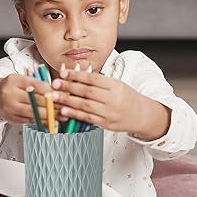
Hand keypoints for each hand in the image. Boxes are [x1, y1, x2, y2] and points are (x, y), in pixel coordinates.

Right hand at [0, 73, 56, 125]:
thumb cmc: (14, 87)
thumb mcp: (24, 80)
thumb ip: (39, 84)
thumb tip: (59, 92)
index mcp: (14, 80)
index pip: (37, 86)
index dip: (51, 92)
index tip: (61, 95)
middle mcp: (9, 94)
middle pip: (35, 101)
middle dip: (52, 105)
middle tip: (65, 107)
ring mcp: (9, 108)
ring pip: (33, 113)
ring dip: (49, 116)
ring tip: (61, 116)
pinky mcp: (11, 119)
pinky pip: (29, 121)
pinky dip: (41, 122)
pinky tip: (51, 121)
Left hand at [51, 65, 169, 138]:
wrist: (141, 115)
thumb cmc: (126, 98)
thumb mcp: (117, 84)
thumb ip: (98, 81)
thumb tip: (77, 74)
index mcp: (115, 86)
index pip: (93, 79)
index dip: (77, 75)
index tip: (64, 72)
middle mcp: (113, 99)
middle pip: (87, 91)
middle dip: (69, 87)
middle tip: (55, 84)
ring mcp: (109, 112)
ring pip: (86, 105)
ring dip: (68, 101)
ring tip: (55, 97)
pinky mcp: (106, 124)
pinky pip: (88, 118)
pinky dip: (75, 114)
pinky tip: (64, 111)